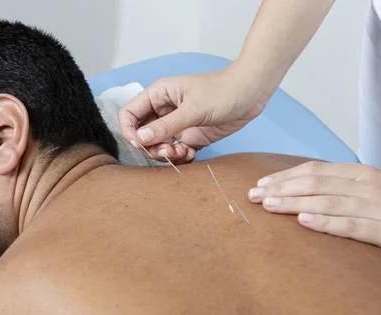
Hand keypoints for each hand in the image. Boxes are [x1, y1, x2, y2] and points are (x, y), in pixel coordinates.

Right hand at [118, 62, 265, 163]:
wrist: (251, 94)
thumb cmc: (223, 91)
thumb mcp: (193, 109)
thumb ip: (166, 126)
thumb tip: (140, 139)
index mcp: (158, 95)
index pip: (129, 114)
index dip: (129, 131)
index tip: (141, 143)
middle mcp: (163, 110)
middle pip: (141, 135)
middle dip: (152, 148)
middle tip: (169, 151)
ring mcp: (176, 125)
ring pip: (157, 147)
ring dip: (167, 155)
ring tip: (185, 152)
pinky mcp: (189, 136)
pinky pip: (175, 152)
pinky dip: (180, 157)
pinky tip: (193, 153)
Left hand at [247, 161, 380, 257]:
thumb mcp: (374, 183)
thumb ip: (342, 182)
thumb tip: (308, 183)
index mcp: (359, 172)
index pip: (313, 170)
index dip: (284, 176)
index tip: (260, 183)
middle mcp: (364, 185)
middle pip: (314, 183)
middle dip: (280, 188)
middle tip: (252, 195)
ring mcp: (374, 206)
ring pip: (326, 201)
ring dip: (294, 203)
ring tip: (268, 206)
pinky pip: (350, 224)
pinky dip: (325, 222)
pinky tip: (304, 222)